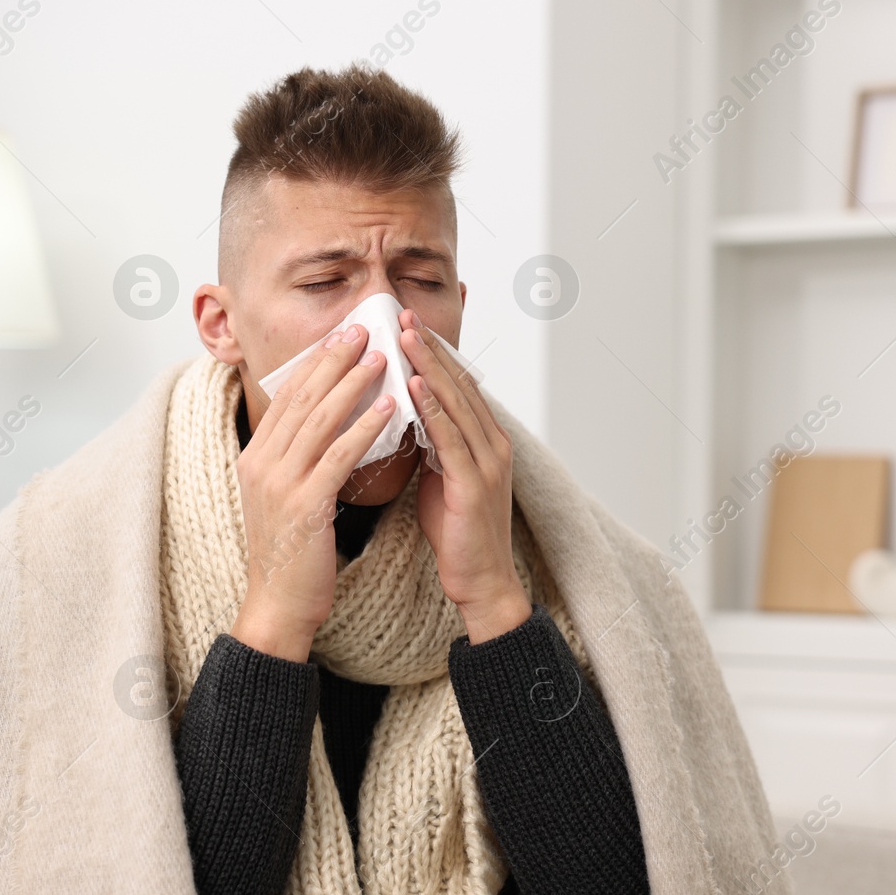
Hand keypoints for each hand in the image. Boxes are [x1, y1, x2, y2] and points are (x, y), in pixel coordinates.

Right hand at [230, 323, 396, 661]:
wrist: (278, 604)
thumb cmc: (291, 553)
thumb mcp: (287, 496)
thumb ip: (298, 459)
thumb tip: (325, 424)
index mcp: (256, 457)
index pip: (288, 398)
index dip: (315, 364)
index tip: (341, 336)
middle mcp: (261, 463)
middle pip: (301, 399)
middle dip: (334, 361)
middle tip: (363, 330)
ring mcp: (279, 483)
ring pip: (319, 420)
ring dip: (353, 384)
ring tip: (382, 358)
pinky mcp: (303, 505)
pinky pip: (338, 456)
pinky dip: (364, 427)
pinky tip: (389, 408)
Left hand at [397, 308, 531, 644]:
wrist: (481, 581)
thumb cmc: (458, 532)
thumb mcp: (441, 477)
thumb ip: (431, 445)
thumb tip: (404, 416)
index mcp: (485, 440)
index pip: (457, 385)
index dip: (433, 353)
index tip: (407, 325)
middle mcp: (493, 443)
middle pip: (459, 384)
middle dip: (429, 348)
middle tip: (403, 314)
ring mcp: (488, 462)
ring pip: (456, 403)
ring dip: (428, 367)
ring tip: (404, 336)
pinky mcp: (475, 483)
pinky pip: (450, 438)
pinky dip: (432, 408)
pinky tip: (412, 386)